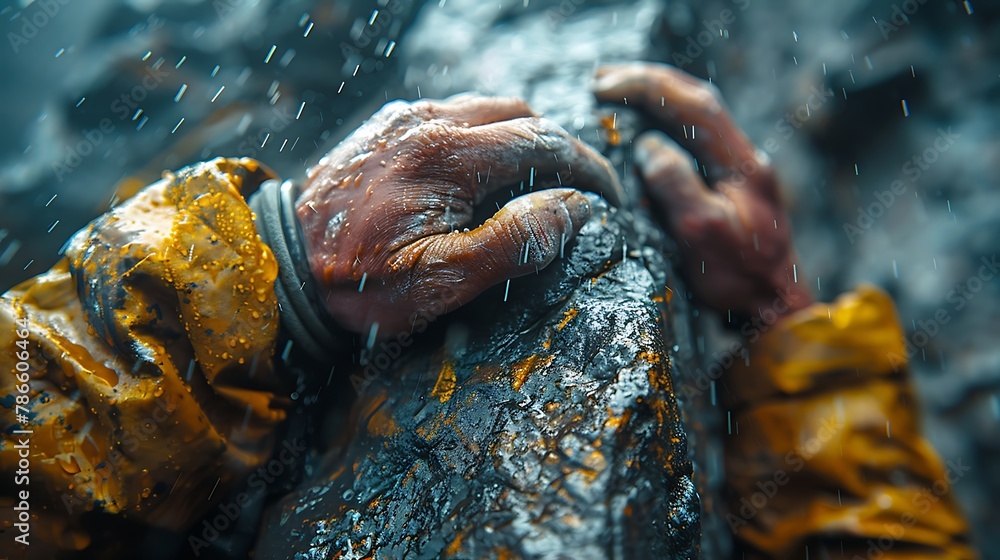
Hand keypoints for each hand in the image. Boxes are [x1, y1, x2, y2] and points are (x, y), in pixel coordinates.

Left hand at [295, 94, 623, 334]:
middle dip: (558, 149)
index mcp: (446, 154)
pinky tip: (485, 175)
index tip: (608, 199)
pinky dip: (485, 136)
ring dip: (522, 139)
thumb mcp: (441, 281)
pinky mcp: (386, 128)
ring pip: (486, 109)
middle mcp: (426, 120)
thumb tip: (574, 207)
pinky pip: (453, 115)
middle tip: (577, 193)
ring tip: (537, 185)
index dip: (586, 168)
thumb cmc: (358, 286)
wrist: (277, 269)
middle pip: (520, 114)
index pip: (542, 141)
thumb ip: (514, 241)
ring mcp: (403, 118)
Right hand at [592, 63, 811, 318]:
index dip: (650, 89)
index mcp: (743, 165)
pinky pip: (696, 139)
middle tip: (603, 80)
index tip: (608, 87)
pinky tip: (646, 126)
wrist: (776, 310)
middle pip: (698, 102)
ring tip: (617, 91)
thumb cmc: (740, 280)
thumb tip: (650, 145)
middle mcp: (746, 159)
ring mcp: (741, 172)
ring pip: (698, 118)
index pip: (695, 108)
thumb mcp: (702, 234)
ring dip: (659, 99)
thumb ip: (677, 185)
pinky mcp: (732, 187)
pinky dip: (667, 123)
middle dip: (651, 84)